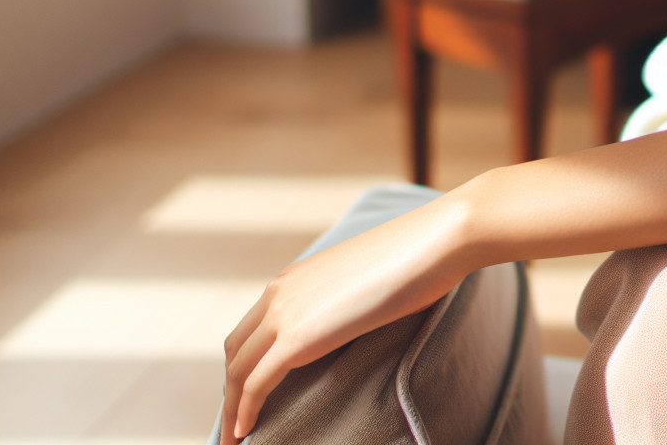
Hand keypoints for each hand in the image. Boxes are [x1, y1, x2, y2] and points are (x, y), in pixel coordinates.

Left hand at [219, 193, 475, 444]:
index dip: (245, 362)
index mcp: (295, 277)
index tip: (249, 390)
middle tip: (237, 418)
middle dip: (232, 388)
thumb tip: (360, 320)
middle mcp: (279, 292)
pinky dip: (244, 411)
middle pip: (237, 350)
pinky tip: (246, 431)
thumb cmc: (418, 258)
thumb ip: (346, 300)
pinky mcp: (296, 339)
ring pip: (238, 370)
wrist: (434, 242)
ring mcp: (284, 314)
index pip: (253, 327)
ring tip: (236, 435)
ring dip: (232, 406)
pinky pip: (256, 384)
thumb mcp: (367, 279)